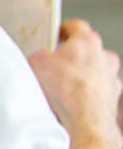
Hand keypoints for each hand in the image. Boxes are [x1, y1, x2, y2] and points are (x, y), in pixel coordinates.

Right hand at [29, 19, 122, 148]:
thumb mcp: (36, 62)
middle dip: (69, 58)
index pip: (75, 26)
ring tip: (59, 91)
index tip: (56, 33)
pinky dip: (84, 96)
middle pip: (85, 51)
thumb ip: (39, 54)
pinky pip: (95, 93)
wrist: (84, 122)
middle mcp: (105, 57)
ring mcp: (111, 79)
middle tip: (52, 67)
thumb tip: (39, 59)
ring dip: (79, 78)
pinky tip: (68, 104)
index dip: (61, 29)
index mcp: (88, 41)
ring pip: (92, 73)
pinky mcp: (112, 99)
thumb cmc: (66, 91)